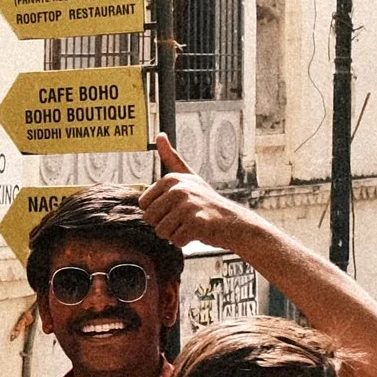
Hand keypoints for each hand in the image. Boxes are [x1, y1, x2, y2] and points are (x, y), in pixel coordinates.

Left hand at [136, 130, 251, 251]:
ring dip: (174, 234)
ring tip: (191, 225)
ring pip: (161, 232)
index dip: (157, 212)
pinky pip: (176, 240)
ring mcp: (188, 205)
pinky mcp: (196, 222)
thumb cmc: (207, 202)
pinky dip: (185, 242)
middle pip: (150, 219)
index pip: (144, 206)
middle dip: (165, 225)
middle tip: (184, 219)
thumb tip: (159, 134)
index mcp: (172, 179)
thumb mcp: (189, 177)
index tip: (175, 208)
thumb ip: (171, 158)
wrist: (233, 222)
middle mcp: (179, 189)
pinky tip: (198, 233)